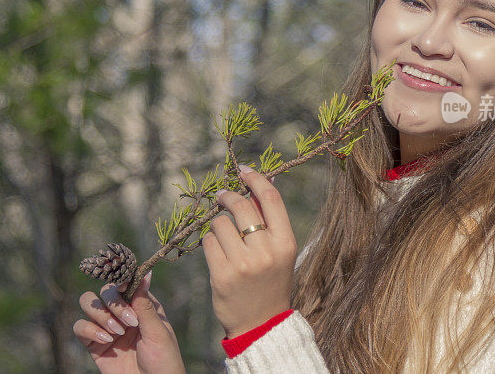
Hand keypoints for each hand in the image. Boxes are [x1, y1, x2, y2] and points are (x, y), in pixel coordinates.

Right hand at [73, 272, 185, 373]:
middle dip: (113, 303)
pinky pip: (80, 327)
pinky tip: (106, 340)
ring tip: (117, 332)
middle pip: (104, 291)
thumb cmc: (163, 360)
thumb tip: (145, 272)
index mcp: (141, 305)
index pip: (125, 282)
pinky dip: (89, 329)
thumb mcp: (158, 331)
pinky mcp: (94, 345)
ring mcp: (107, 328)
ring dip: (101, 315)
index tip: (124, 289)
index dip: (122, 283)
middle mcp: (122, 313)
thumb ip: (145, 304)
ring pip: (88, 304)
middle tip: (129, 321)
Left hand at [203, 165, 297, 338]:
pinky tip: (218, 252)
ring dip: (218, 225)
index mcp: (286, 243)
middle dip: (228, 196)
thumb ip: (271, 220)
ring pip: (220, 223)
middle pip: (241, 206)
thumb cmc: (271, 281)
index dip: (256, 179)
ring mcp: (243, 264)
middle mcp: (266, 252)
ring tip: (224, 238)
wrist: (261, 324)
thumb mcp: (280, 251)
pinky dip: (210, 241)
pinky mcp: (222, 275)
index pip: (270, 199)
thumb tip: (264, 182)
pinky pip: (208, 242)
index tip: (243, 170)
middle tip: (222, 196)